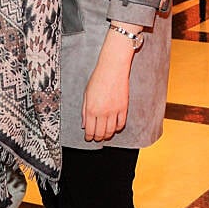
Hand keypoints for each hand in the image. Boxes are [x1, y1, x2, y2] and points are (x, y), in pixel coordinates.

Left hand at [81, 27, 136, 141]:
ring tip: (105, 135)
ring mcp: (114, 111)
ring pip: (111, 131)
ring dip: (107, 135)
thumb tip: (84, 124)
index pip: (90, 130)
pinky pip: (121, 124)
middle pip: (100, 133)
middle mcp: (102, 112)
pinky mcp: (123, 108)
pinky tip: (114, 128)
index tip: (88, 138)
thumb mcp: (86, 94)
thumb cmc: (98, 78)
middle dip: (98, 138)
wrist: (112, 68)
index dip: (89, 136)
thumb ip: (84, 110)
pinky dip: (117, 128)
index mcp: (91, 109)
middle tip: (96, 138)